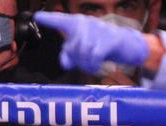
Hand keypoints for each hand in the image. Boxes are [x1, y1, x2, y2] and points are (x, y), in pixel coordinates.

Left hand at [33, 11, 149, 75]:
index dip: (49, 19)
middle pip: (73, 47)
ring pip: (83, 52)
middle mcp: (86, 23)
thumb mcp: (85, 50)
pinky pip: (95, 55)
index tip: (37, 17)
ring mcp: (99, 29)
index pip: (61, 20)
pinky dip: (94, 65)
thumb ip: (71, 55)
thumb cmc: (103, 46)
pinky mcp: (111, 39)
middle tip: (86, 66)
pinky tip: (98, 67)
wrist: (128, 46)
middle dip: (77, 61)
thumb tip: (65, 63)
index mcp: (78, 24)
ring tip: (92, 67)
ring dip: (86, 65)